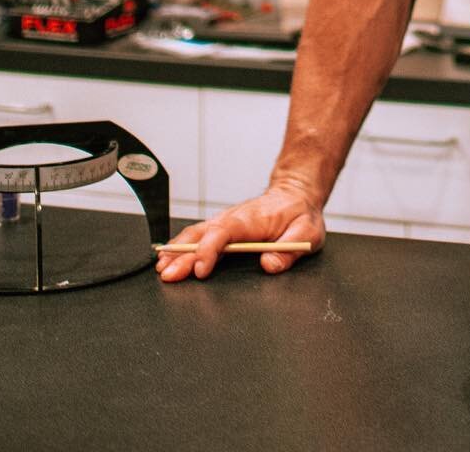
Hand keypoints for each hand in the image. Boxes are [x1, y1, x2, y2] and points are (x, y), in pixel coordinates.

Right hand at [155, 180, 325, 281]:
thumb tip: (269, 264)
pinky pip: (198, 235)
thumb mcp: (307, 232)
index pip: (225, 232)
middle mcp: (233, 218)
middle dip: (183, 255)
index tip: (201, 269)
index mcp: (252, 219)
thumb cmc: (300, 214)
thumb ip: (290, 249)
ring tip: (162, 269)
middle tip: (168, 275)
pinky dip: (181, 246)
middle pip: (203, 235)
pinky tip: (169, 258)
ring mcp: (225, 222)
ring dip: (177, 250)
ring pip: (196, 234)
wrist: (296, 194)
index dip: (209, 250)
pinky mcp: (222, 228)